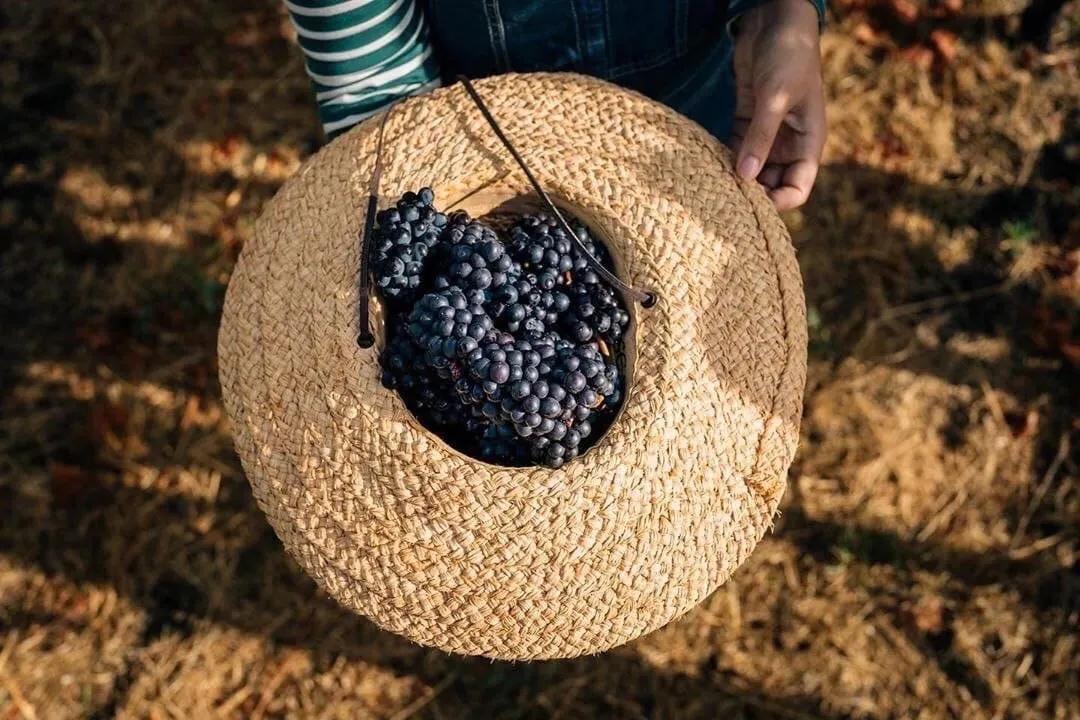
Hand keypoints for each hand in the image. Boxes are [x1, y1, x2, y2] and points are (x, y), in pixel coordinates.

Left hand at [731, 0, 826, 210]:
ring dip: (734, 178)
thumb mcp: (776, 97)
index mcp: (808, 142)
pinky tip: (706, 163)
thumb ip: (761, 136)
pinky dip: (723, 158)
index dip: (778, 202)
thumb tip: (746, 176)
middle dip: (752, 193)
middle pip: (772, 185)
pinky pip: (735, 150)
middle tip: (723, 197)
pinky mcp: (747, 121)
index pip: (797, 188)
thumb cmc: (788, 56)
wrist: (775, 21)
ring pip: (751, 170)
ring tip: (711, 184)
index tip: (751, 204)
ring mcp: (767, 134)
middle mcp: (789, 144)